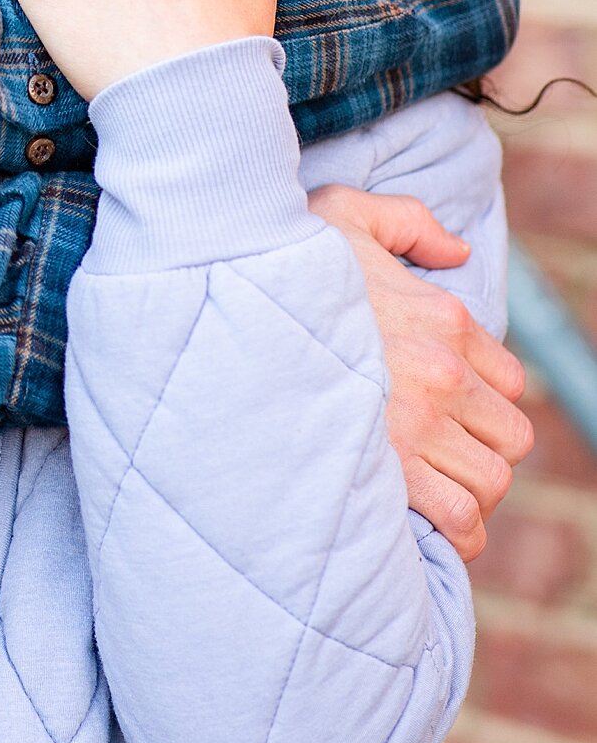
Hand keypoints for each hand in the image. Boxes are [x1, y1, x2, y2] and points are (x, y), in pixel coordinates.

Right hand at [309, 183, 533, 560]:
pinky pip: (461, 518)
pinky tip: (435, 527)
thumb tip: (456, 251)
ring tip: (436, 491)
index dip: (482, 401)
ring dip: (470, 492)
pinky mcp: (397, 469)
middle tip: (442, 456)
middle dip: (482, 450)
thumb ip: (408, 221)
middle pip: (510, 436)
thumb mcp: (346, 212)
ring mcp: (422, 422)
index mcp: (444, 315)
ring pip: (492, 480)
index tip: (447, 411)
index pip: (508, 380)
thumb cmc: (282, 262)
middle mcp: (444, 370)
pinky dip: (458, 530)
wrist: (232, 309)